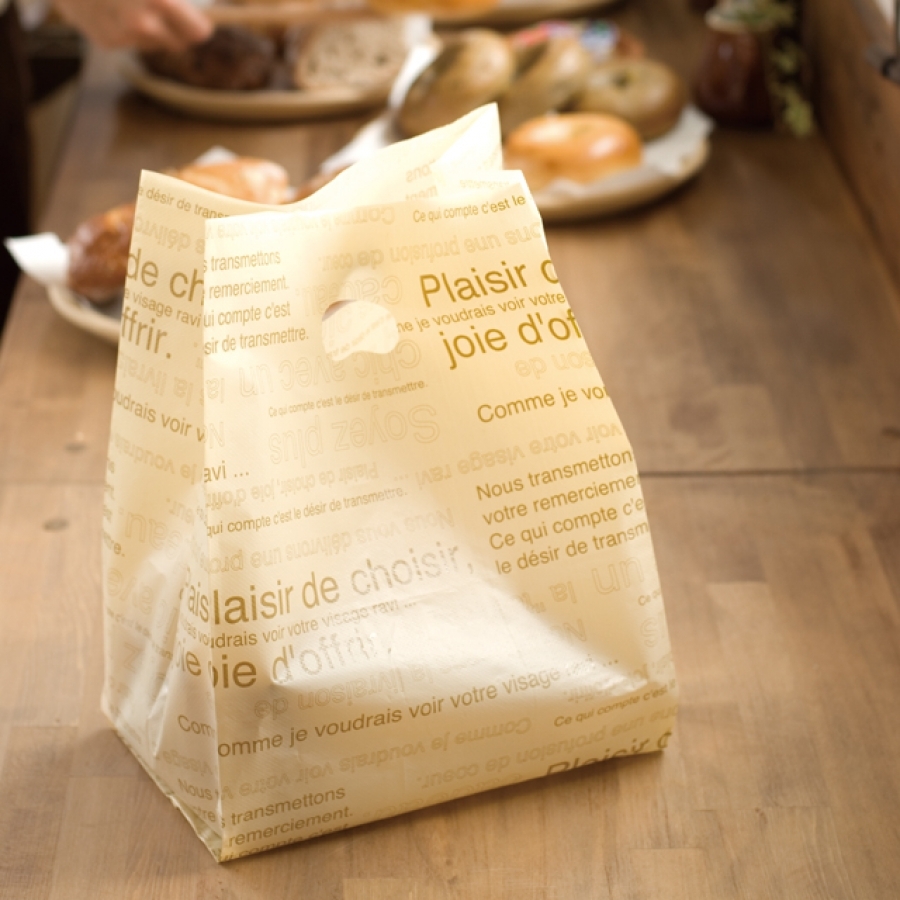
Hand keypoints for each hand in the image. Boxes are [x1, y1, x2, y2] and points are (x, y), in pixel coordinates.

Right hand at [53, 0, 212, 51]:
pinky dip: (128, 27)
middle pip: (179, 43)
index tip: (198, 19)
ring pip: (154, 42)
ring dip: (152, 27)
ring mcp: (121, 34)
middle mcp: (140, 22)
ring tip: (132, 1)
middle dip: (177, 28)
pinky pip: (131, 41)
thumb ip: (176, 1)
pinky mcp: (105, 41)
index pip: (197, 32)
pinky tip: (113, 6)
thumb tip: (201, 21)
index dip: (199, 24)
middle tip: (166, 8)